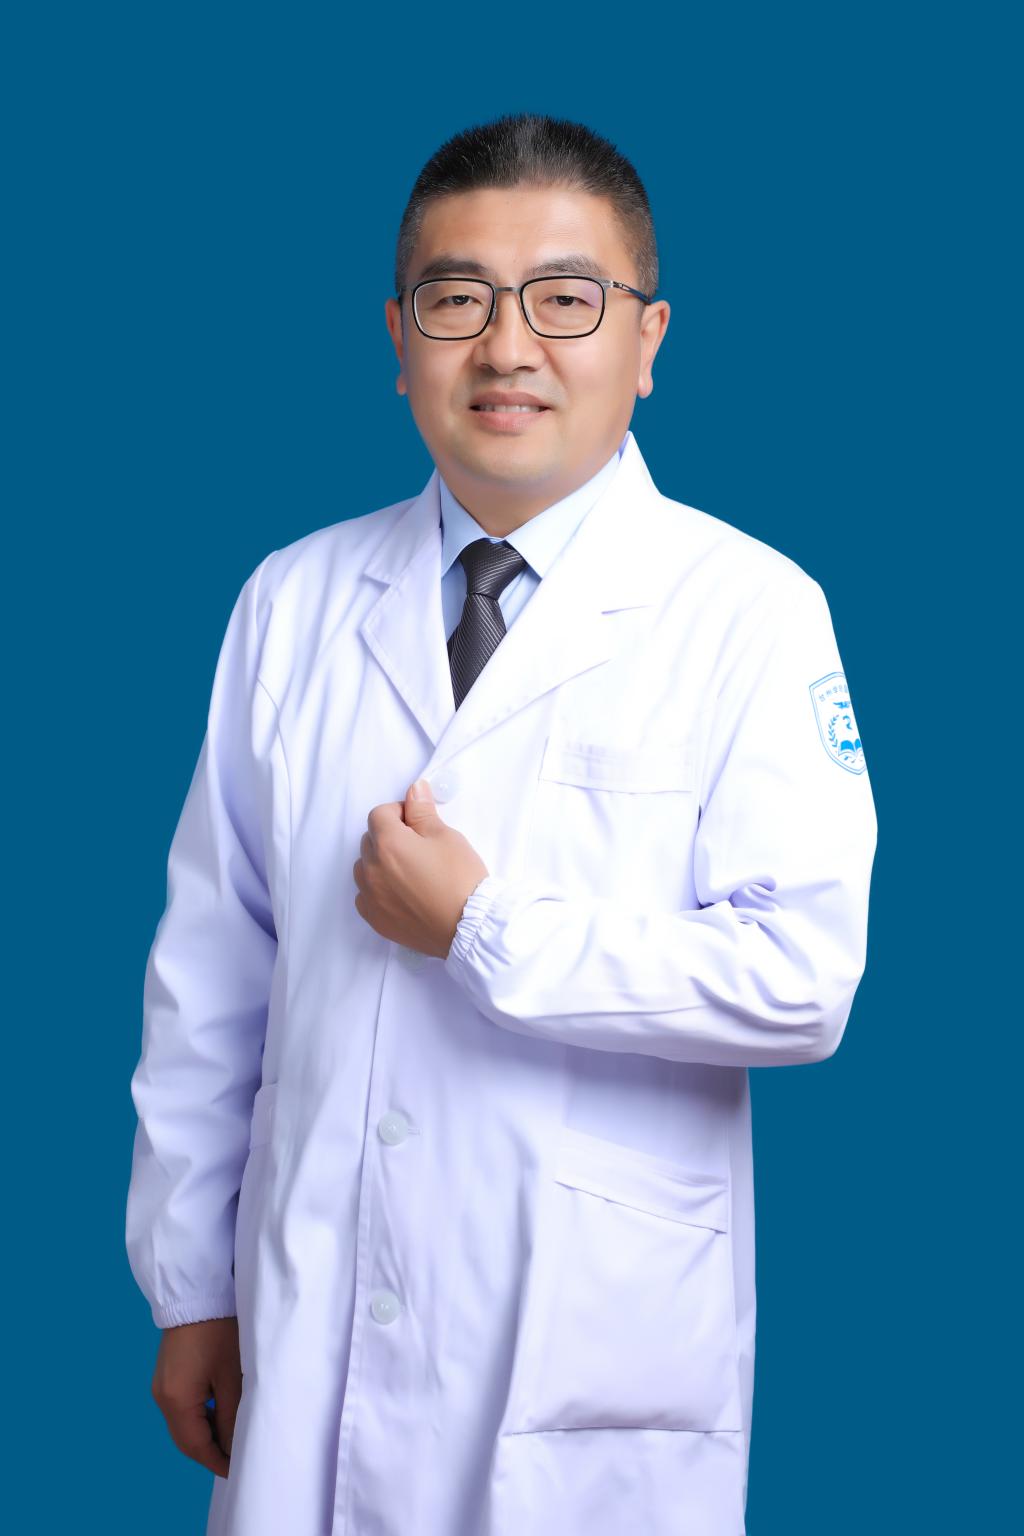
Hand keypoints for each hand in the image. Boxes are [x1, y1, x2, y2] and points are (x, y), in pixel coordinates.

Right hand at [151, 1316, 241, 1478]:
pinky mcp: (167, 1376)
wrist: (198, 1294)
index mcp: (176, 1400)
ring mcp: (162, 1386)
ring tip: (233, 1435)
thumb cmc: (219, 1331)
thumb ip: (231, 1417)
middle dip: (210, 1452)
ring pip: (183, 1425)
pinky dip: (199, 1417)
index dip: (217, 1461)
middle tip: (236, 1457)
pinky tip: (219, 1413)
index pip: (196, 1446)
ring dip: (205, 1434)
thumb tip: (233, 1447)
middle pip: (185, 1439)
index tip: (238, 1469)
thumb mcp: (232, 1376)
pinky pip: (181, 1408)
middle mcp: (162, 1397)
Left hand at [353, 779, 488, 958]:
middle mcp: (371, 869)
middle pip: (369, 840)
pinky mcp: (375, 918)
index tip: (417, 823)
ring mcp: (370, 896)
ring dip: (379, 863)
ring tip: (408, 871)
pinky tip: (400, 893)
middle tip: (418, 848)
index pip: (379, 814)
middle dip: (388, 837)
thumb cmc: (460, 877)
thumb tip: (414, 788)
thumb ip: (422, 811)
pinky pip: (365, 895)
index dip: (399, 813)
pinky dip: (377, 889)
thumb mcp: (446, 836)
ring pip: (364, 867)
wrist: (468, 926)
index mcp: (388, 843)